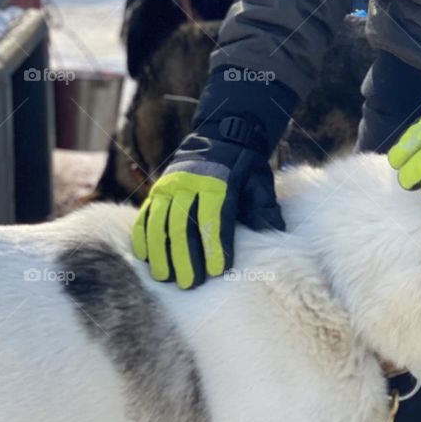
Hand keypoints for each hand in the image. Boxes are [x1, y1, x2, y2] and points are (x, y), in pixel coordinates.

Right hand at [131, 115, 284, 288]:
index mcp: (219, 181)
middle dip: (186, 257)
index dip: (215, 245)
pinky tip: (146, 259)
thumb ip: (265, 209)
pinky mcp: (157, 190)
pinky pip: (146, 216)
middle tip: (190, 284)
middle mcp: (190, 183)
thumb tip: (276, 236)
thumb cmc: (244, 168)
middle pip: (184, 225)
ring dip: (162, 253)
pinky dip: (144, 238)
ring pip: (161, 223)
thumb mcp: (259, 182)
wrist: (221, 138)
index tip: (218, 270)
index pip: (215, 218)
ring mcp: (170, 186)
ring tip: (166, 278)